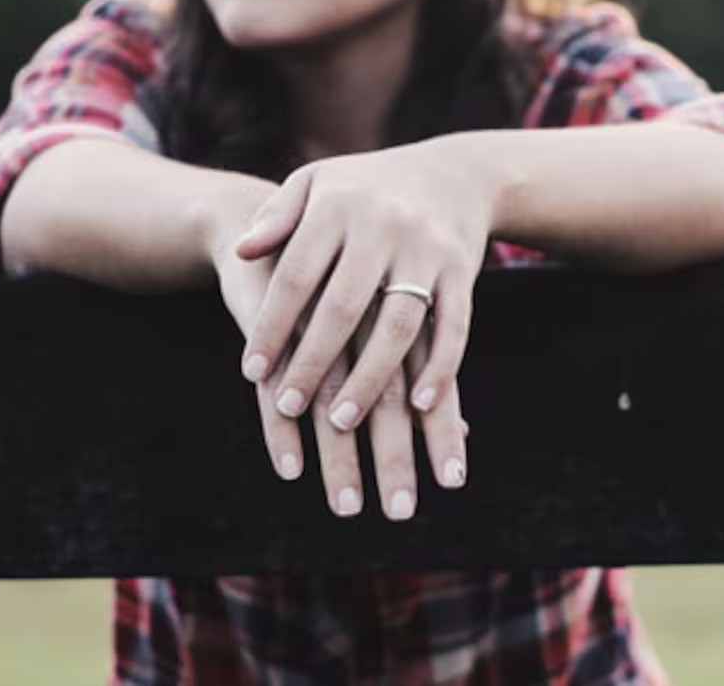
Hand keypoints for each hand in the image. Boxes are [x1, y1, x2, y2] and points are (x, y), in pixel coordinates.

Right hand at [215, 230, 468, 518]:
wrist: (259, 211)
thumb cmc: (344, 270)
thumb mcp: (386, 307)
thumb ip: (422, 365)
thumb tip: (464, 431)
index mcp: (399, 308)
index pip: (429, 380)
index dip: (440, 432)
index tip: (452, 482)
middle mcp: (364, 314)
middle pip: (386, 399)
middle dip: (394, 459)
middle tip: (402, 512)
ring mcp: (315, 317)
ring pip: (333, 399)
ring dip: (340, 457)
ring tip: (348, 508)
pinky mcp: (271, 324)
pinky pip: (278, 386)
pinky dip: (282, 430)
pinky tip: (292, 471)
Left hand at [232, 140, 493, 436]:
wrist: (455, 173)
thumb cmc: (366, 187)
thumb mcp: (316, 183)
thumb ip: (276, 217)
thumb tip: (240, 252)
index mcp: (338, 205)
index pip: (296, 275)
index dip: (272, 325)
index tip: (251, 371)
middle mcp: (383, 227)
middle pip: (344, 306)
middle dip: (314, 362)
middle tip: (287, 406)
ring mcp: (427, 251)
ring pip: (398, 325)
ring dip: (370, 378)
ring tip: (341, 421)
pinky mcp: (462, 271)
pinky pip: (454, 327)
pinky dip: (440, 368)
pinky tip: (419, 406)